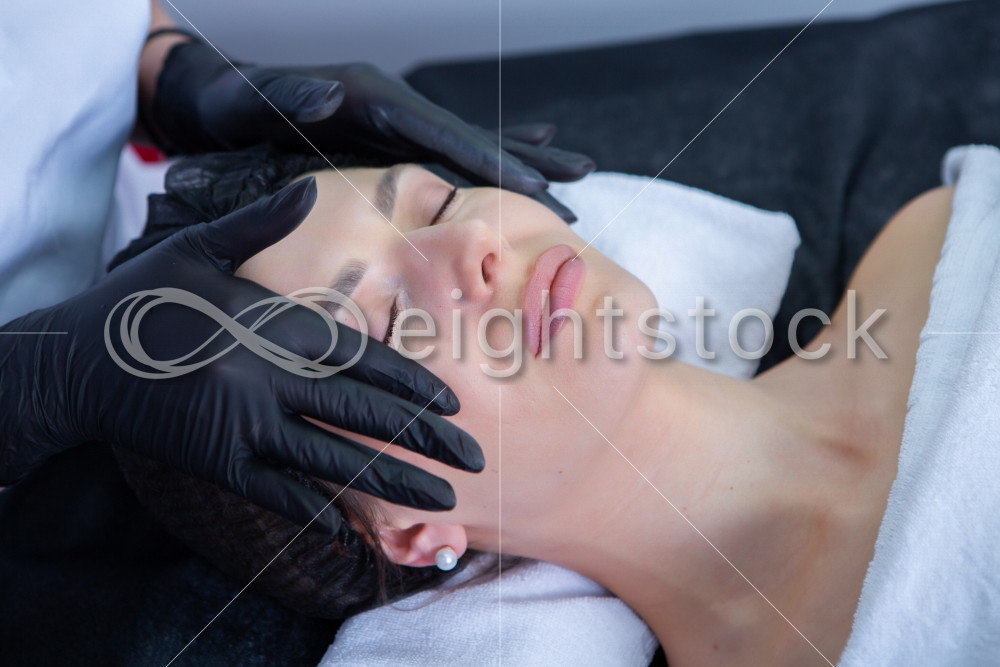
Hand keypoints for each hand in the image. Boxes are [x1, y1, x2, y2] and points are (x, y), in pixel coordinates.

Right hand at [0, 178, 482, 533]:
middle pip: (362, 410)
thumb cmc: (143, 300)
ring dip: (392, 479)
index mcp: (268, 324)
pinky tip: (357, 531)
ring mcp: (241, 424)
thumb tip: (308, 186)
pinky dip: (318, 511)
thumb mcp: (198, 248)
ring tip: (443, 496)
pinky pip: (278, 492)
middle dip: (424, 436)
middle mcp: (264, 376)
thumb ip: (260, 224)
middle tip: (476, 456)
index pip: (360, 356)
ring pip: (333, 456)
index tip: (454, 402)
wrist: (76, 362)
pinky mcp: (216, 462)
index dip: (411, 381)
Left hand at [151, 42, 594, 218]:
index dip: (489, 159)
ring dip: (520, 161)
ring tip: (572, 179)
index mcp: (368, 101)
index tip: (537, 185)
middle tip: (580, 186)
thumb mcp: (243, 101)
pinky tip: (520, 156)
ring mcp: (392, 120)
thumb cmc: (221, 106)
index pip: (442, 135)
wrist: (206, 94)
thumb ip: (287, 94)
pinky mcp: (385, 136)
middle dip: (525, 163)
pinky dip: (486, 156)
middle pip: (471, 137)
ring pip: (468, 145)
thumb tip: (330, 90)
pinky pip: (447, 151)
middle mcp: (391, 107)